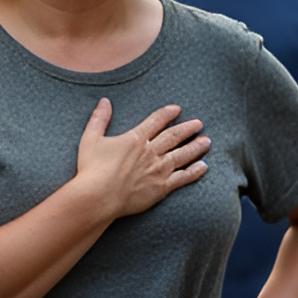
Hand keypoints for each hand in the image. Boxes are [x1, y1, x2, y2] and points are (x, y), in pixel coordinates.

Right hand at [76, 99, 209, 218]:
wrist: (98, 197)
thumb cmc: (92, 169)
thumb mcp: (90, 138)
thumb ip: (99, 119)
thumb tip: (104, 101)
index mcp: (135, 138)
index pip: (156, 121)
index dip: (168, 114)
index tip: (177, 109)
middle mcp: (150, 152)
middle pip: (174, 136)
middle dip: (188, 128)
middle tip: (199, 124)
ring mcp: (158, 170)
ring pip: (182, 155)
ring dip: (195, 147)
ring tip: (206, 141)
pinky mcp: (161, 188)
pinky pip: (182, 178)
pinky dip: (194, 171)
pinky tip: (203, 167)